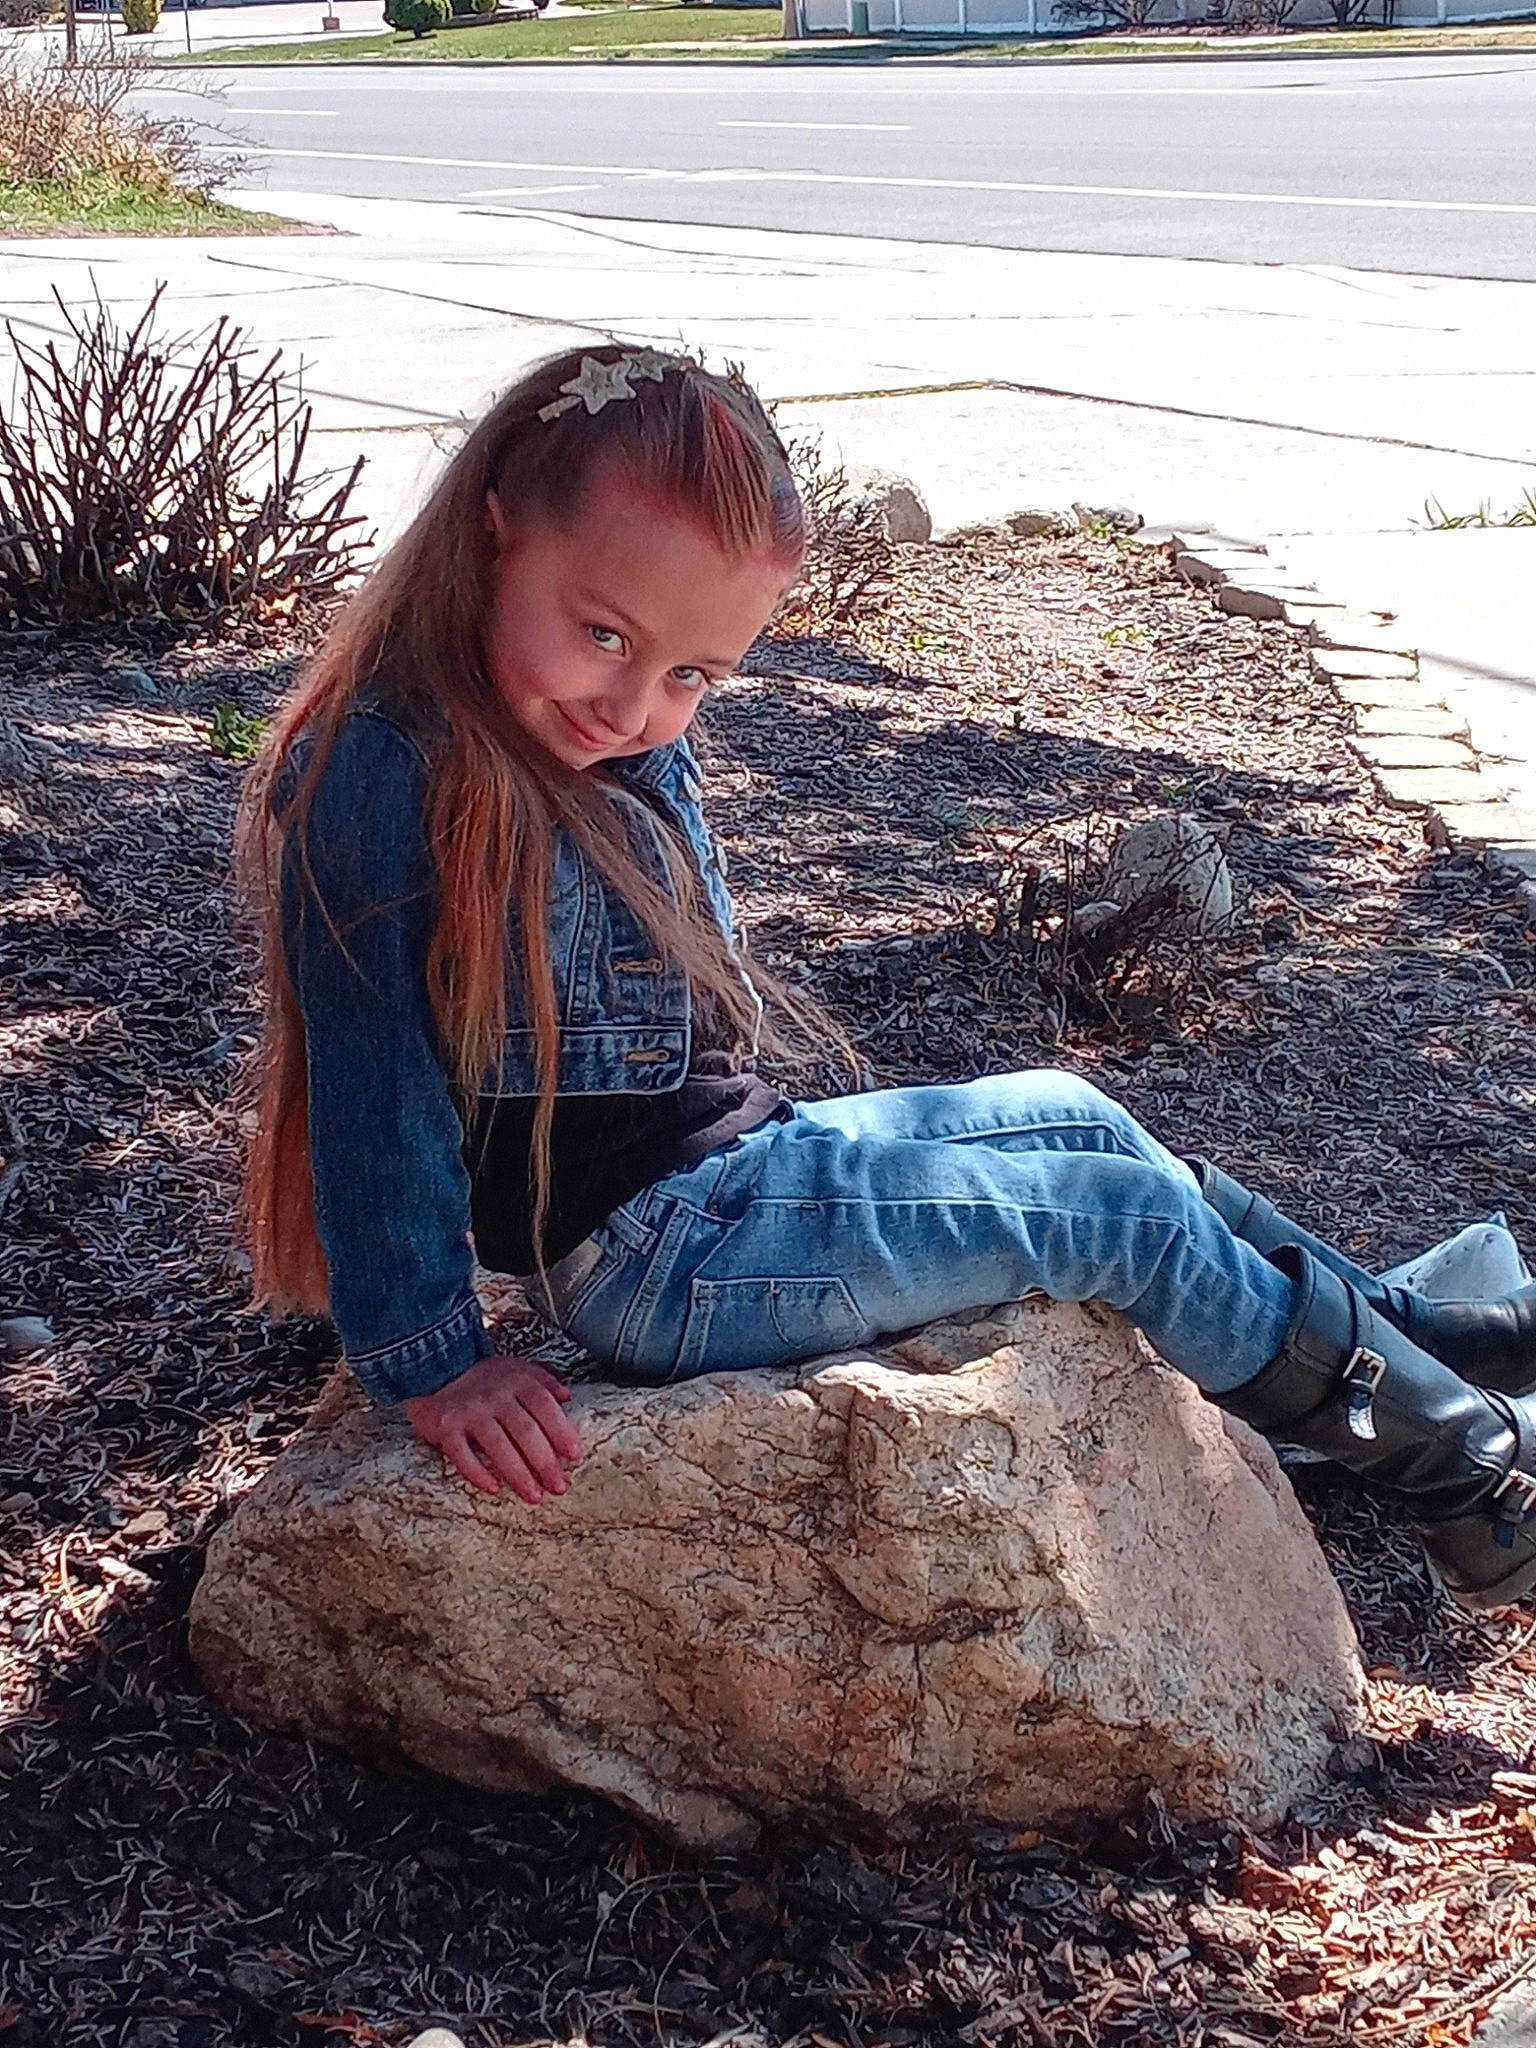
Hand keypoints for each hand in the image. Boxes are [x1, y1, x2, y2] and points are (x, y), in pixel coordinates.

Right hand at [403, 1354, 583, 1502]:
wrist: (435, 1371)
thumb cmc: (481, 1378)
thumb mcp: (515, 1369)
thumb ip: (543, 1380)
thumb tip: (566, 1397)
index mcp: (516, 1381)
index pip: (544, 1406)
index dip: (561, 1431)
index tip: (574, 1455)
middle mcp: (494, 1395)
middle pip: (525, 1431)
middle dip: (544, 1462)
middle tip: (558, 1486)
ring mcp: (470, 1412)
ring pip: (498, 1447)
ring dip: (518, 1475)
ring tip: (533, 1496)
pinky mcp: (446, 1428)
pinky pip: (463, 1455)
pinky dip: (479, 1474)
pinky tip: (494, 1489)